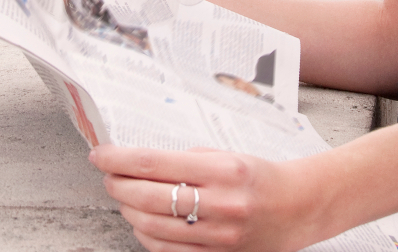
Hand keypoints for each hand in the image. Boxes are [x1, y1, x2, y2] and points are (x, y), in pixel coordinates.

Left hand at [89, 145, 317, 251]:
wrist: (298, 208)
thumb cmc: (259, 176)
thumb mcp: (225, 155)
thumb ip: (185, 160)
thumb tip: (138, 163)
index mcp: (223, 170)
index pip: (154, 163)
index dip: (119, 159)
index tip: (100, 155)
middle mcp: (222, 204)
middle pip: (148, 197)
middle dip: (118, 185)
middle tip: (108, 176)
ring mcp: (220, 237)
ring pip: (153, 228)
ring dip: (128, 211)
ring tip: (125, 199)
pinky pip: (168, 251)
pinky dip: (146, 237)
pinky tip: (142, 223)